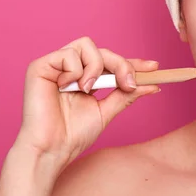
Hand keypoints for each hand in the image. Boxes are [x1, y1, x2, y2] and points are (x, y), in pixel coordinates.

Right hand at [15, 36, 158, 172]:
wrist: (52, 150)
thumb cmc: (73, 135)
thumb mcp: (106, 111)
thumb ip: (126, 94)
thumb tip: (152, 85)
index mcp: (85, 78)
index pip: (111, 63)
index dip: (132, 62)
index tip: (154, 67)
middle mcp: (70, 69)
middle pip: (103, 51)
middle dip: (121, 64)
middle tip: (128, 84)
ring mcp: (55, 66)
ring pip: (87, 45)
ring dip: (95, 67)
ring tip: (88, 88)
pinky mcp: (40, 66)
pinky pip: (68, 54)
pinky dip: (75, 70)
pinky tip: (67, 87)